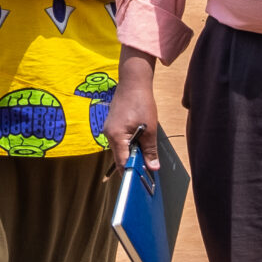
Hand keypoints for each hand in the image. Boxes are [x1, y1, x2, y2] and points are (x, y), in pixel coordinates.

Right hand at [104, 50, 162, 173]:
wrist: (133, 81)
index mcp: (116, 137)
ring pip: (121, 148)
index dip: (132, 172)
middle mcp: (108, 135)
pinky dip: (130, 144)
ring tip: (146, 154)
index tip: (142, 180)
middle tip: (148, 168)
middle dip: (133, 164)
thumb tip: (152, 168)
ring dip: (133, 153)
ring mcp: (109, 129)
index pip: (122, 163)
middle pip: (120, 157)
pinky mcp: (113, 124)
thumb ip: (150, 150)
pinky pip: (120, 140)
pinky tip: (141, 141)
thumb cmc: (141, 103)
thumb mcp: (150, 129)